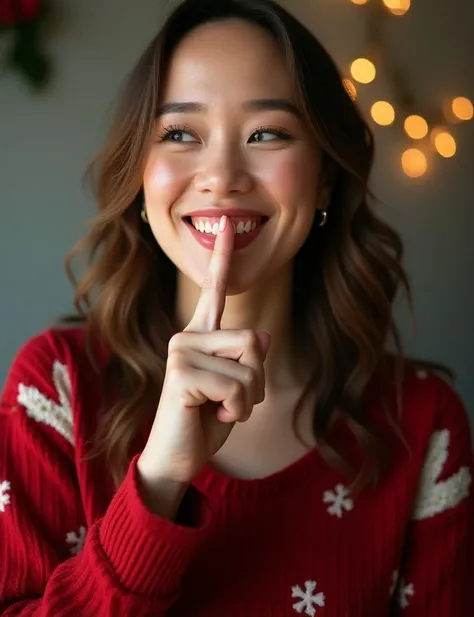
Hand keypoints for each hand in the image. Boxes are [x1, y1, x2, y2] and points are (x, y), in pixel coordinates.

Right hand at [137, 216, 269, 515]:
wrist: (178, 458)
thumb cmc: (205, 421)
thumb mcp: (238, 389)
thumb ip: (248, 361)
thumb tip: (264, 335)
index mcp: (201, 335)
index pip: (215, 291)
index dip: (223, 259)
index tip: (227, 224)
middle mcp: (187, 336)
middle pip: (254, 340)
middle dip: (255, 381)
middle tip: (228, 402)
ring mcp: (181, 351)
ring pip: (250, 365)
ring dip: (247, 399)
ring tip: (218, 410)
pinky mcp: (181, 373)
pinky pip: (237, 387)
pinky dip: (236, 411)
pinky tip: (211, 417)